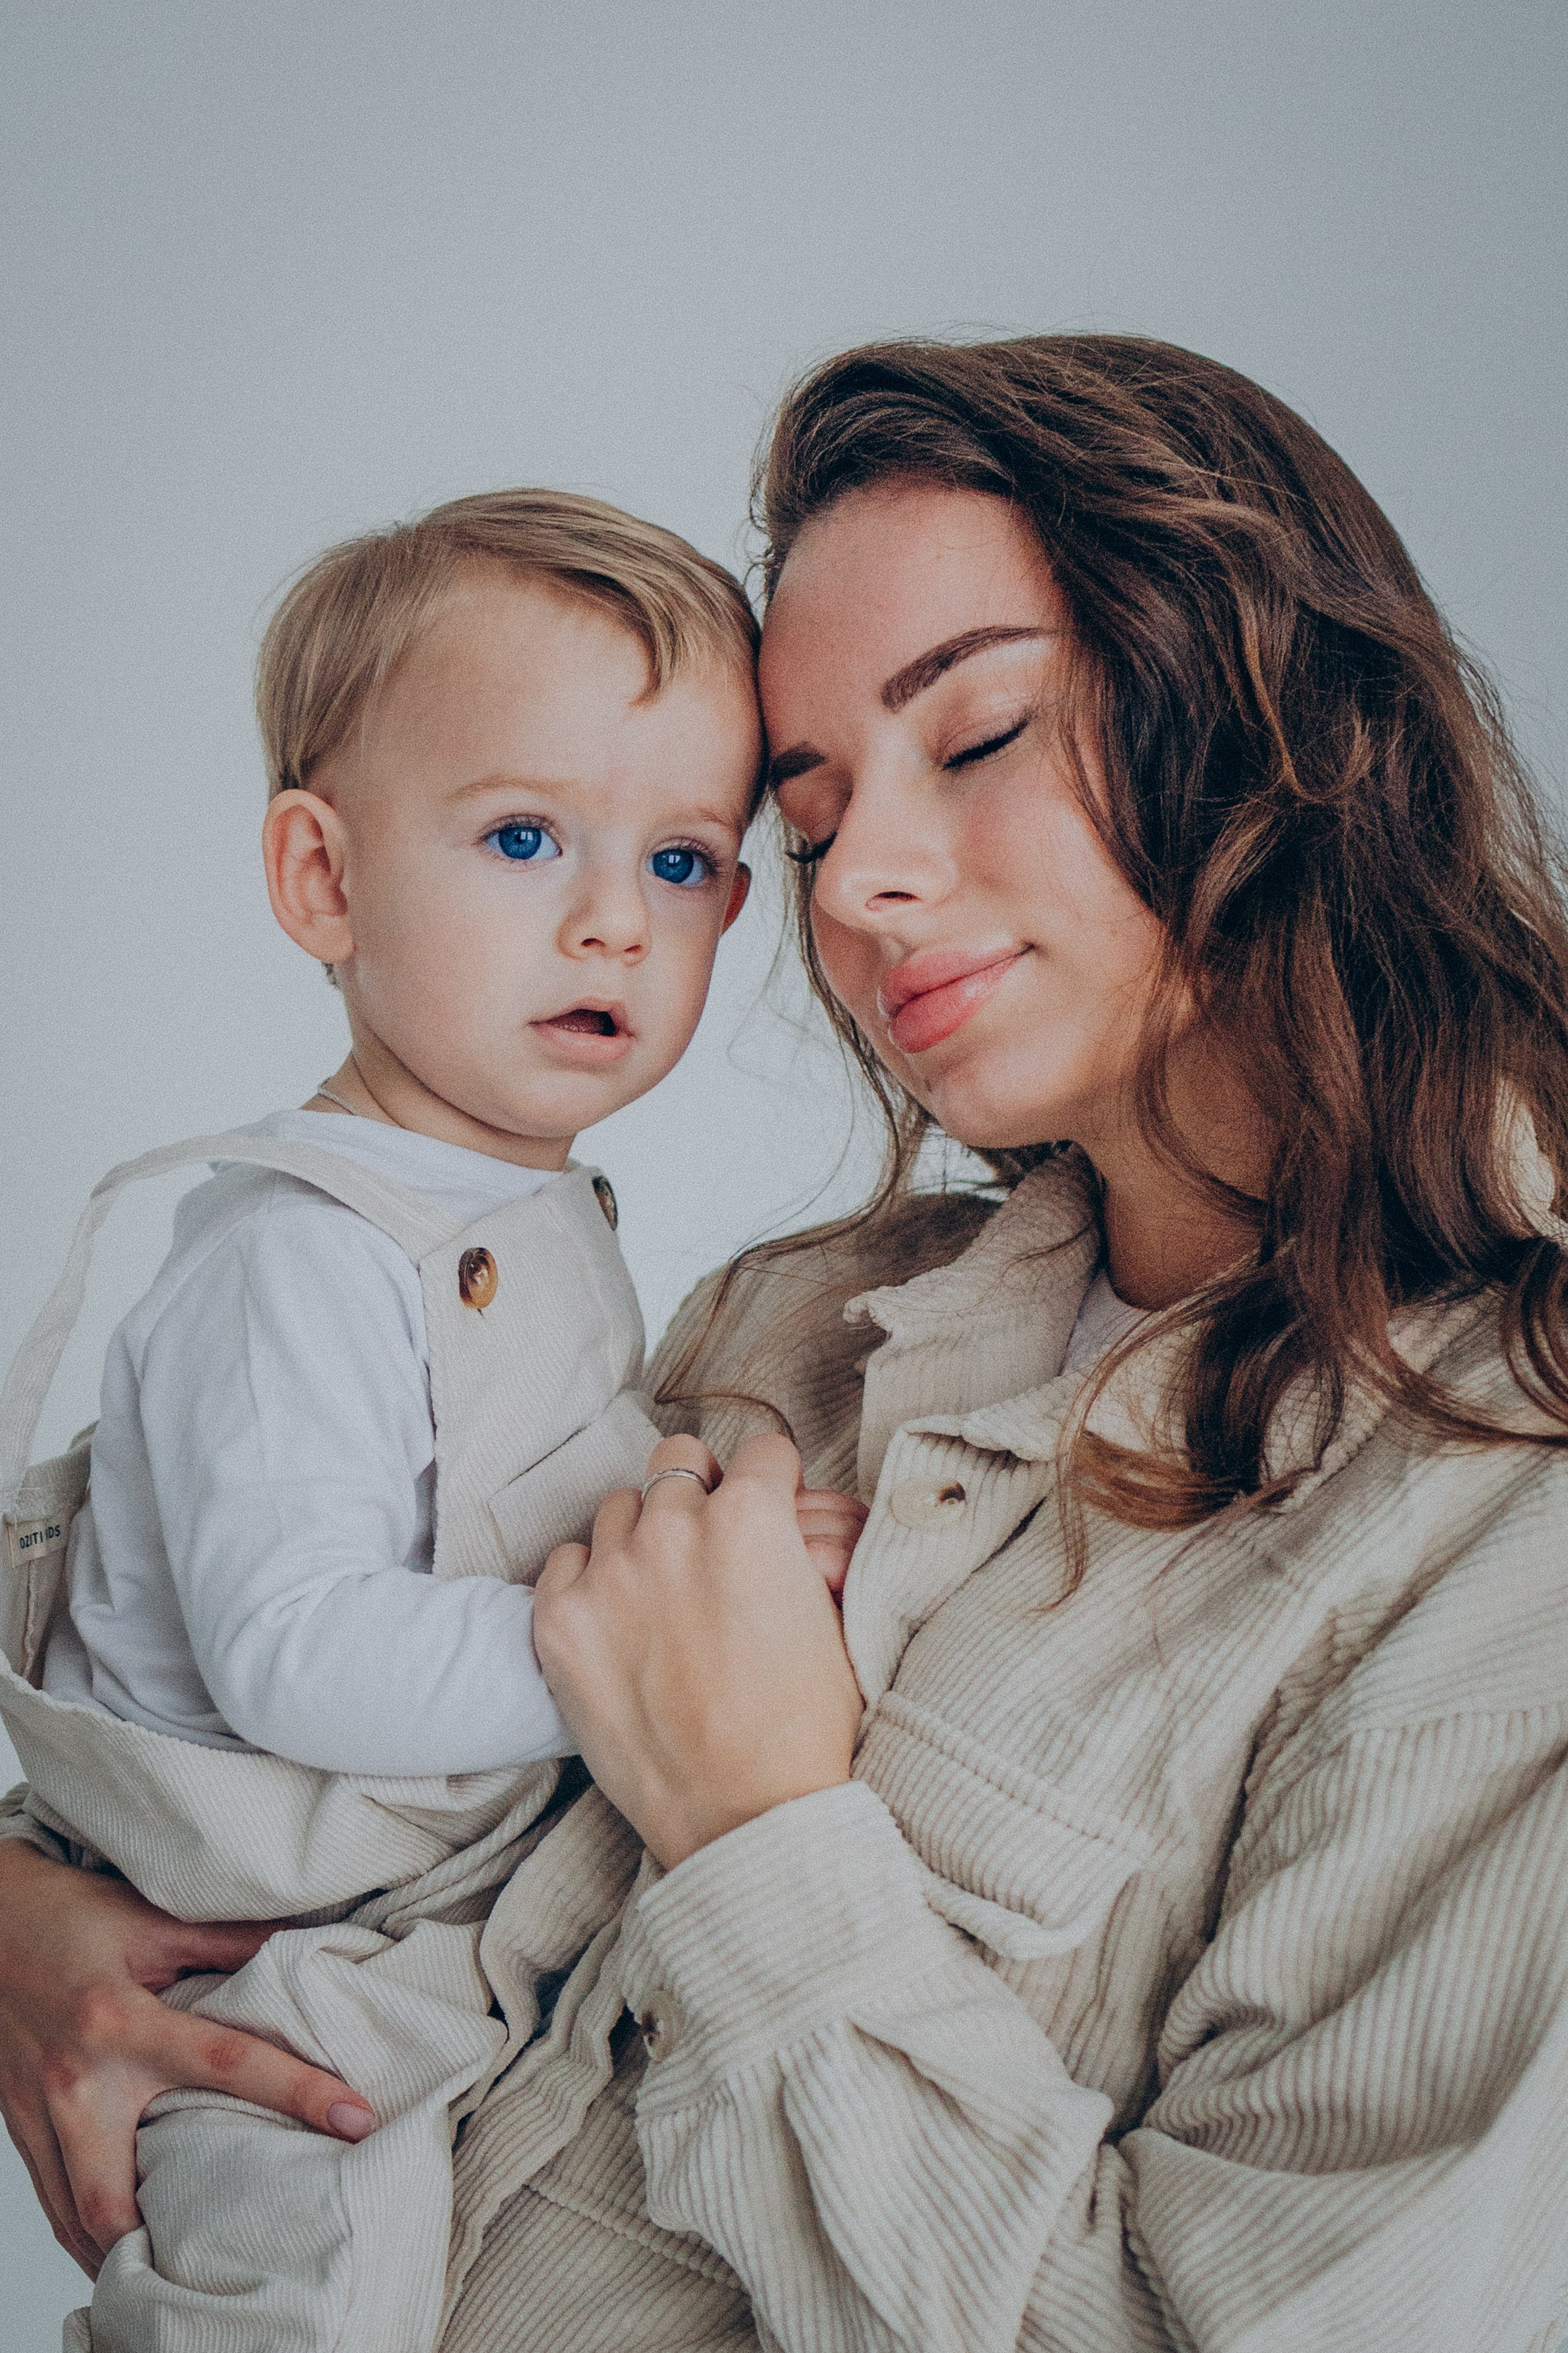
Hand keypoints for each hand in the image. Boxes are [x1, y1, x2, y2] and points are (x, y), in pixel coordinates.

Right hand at [0, 1840, 373, 2272]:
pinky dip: (88, 2232)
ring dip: (125, 2251)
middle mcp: (76, 2081)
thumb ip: (227, 1940)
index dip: (297, 2091)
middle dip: (169, 2237)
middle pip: (115, 2196)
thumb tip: (303, 1945)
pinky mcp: (17, 2126)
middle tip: (241, 2251)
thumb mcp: (150, 1918)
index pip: (225, 2063)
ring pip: (76, 2218)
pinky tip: (128, 2245)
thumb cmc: (66, 1915)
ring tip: (185, 2270)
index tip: (357, 2118)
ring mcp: (39, 2113)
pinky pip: (51, 2202)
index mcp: (119, 2020)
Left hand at [534, 1434, 864, 1869]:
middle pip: (680, 1459)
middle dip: (700, 1490)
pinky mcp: (560, 1620)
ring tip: (661, 1594)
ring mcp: (611, 1572)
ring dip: (642, 1536)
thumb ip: (798, 1547)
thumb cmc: (803, 1731)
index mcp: (755, 1520)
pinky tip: (616, 1625)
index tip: (767, 1507)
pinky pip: (565, 1560)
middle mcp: (676, 1530)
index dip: (771, 1483)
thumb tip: (781, 1520)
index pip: (762, 1449)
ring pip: (620, 1506)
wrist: (744, 1818)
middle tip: (709, 1542)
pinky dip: (587, 1582)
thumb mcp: (833, 1618)